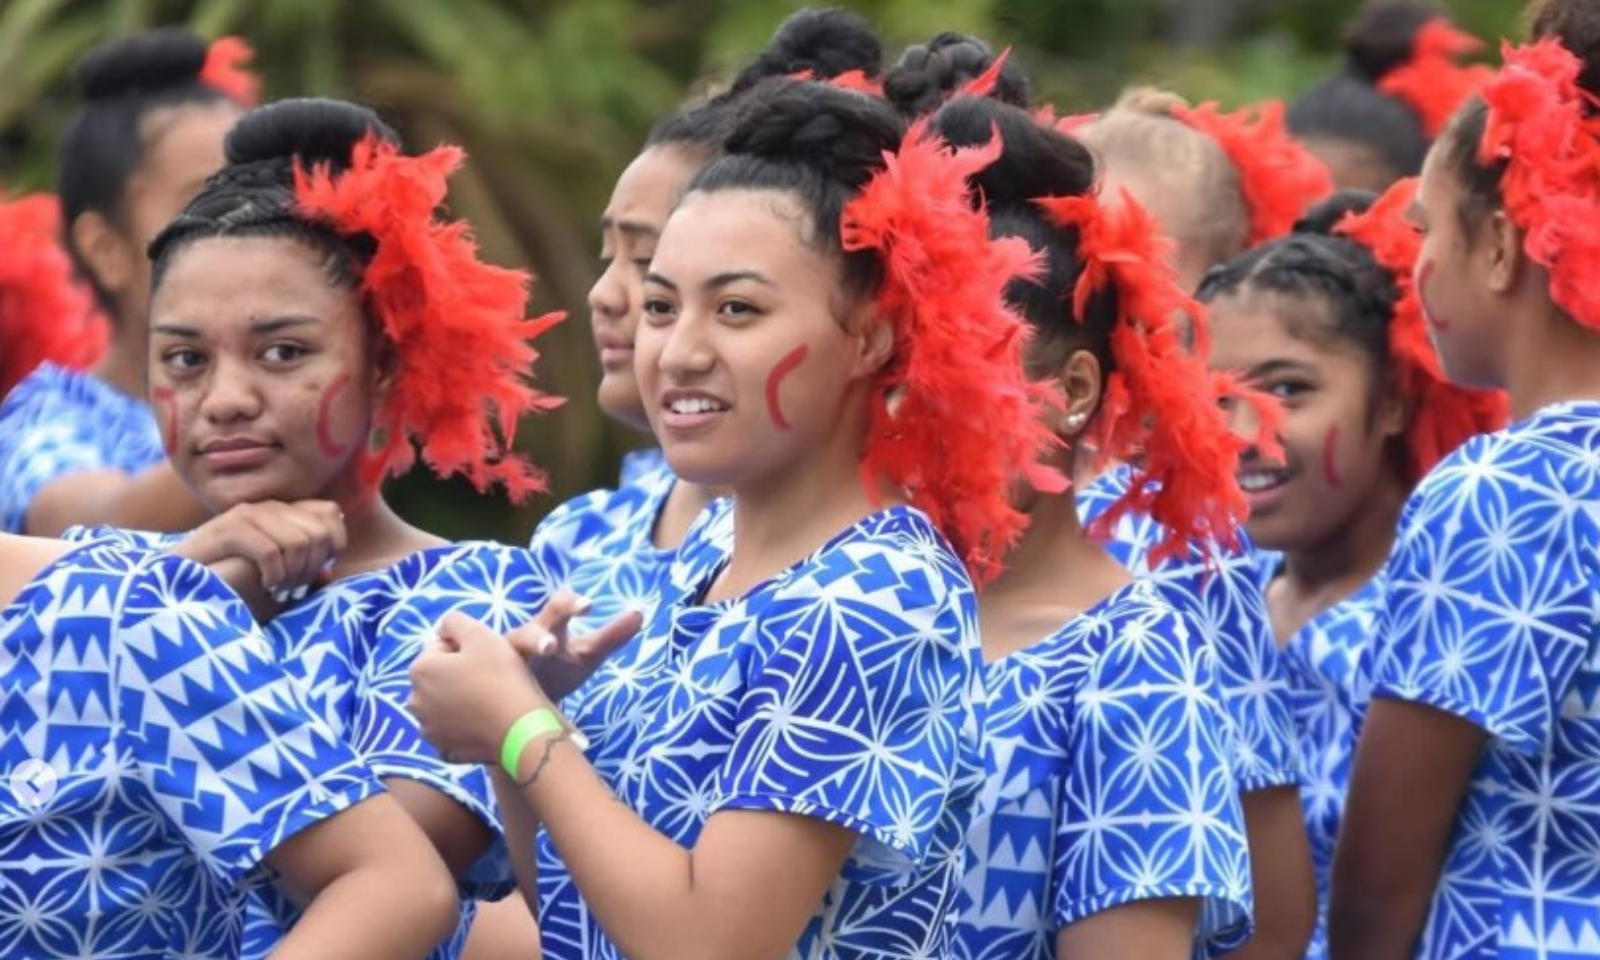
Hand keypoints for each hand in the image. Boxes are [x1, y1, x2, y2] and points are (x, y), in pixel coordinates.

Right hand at [172, 500, 345, 602]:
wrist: (178, 587)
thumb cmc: (229, 586)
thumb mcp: (273, 578)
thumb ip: (300, 571)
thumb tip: (328, 573)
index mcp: (282, 513)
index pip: (330, 513)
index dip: (332, 546)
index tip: (313, 574)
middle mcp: (268, 507)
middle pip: (319, 532)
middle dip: (311, 567)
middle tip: (292, 590)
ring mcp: (247, 514)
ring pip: (299, 542)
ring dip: (293, 575)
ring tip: (278, 591)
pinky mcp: (228, 529)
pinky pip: (271, 551)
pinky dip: (274, 576)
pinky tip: (263, 587)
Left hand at [410, 612, 548, 765]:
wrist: (522, 728)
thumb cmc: (502, 676)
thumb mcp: (481, 634)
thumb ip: (455, 621)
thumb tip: (444, 626)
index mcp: (420, 670)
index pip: (440, 646)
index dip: (466, 648)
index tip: (488, 657)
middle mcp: (415, 701)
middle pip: (439, 676)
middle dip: (457, 673)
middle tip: (490, 676)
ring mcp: (428, 729)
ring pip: (444, 703)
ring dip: (459, 698)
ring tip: (489, 699)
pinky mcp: (444, 749)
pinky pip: (452, 729)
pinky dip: (464, 724)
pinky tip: (484, 721)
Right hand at [507, 591, 643, 702]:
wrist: (521, 702)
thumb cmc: (557, 669)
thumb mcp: (585, 653)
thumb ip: (612, 636)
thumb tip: (640, 614)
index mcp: (546, 629)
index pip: (557, 607)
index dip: (570, 604)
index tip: (589, 606)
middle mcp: (521, 645)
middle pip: (526, 635)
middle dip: (537, 639)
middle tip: (549, 647)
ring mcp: (502, 670)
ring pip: (502, 666)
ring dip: (516, 679)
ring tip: (533, 695)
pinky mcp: (494, 696)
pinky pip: (499, 700)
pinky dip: (510, 711)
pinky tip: (530, 723)